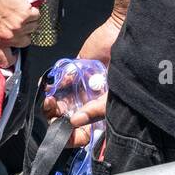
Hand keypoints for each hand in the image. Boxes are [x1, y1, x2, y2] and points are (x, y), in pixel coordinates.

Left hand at [0, 0, 39, 64]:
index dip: (11, 59)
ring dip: (29, 20)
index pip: (6, 59)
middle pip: (25, 42)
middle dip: (23, 33)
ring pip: (33, 27)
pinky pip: (36, 15)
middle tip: (17, 23)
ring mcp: (17, 26)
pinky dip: (33, 10)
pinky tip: (24, 5)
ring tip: (19, 12)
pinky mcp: (26, 14)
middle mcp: (7, 36)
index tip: (13, 56)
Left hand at [40, 16, 119, 147]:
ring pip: (59, 103)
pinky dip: (50, 85)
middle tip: (53, 112)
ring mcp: (80, 88)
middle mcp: (89, 103)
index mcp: (101, 111)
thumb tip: (74, 121)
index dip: (71, 138)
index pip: (83, 134)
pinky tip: (49, 86)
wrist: (122, 36)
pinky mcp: (73, 73)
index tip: (62, 134)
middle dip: (56, 119)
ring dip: (50, 104)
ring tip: (49, 100)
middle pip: (67, 120)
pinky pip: (57, 82)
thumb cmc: (126, 68)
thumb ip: (96, 110)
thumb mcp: (115, 95)